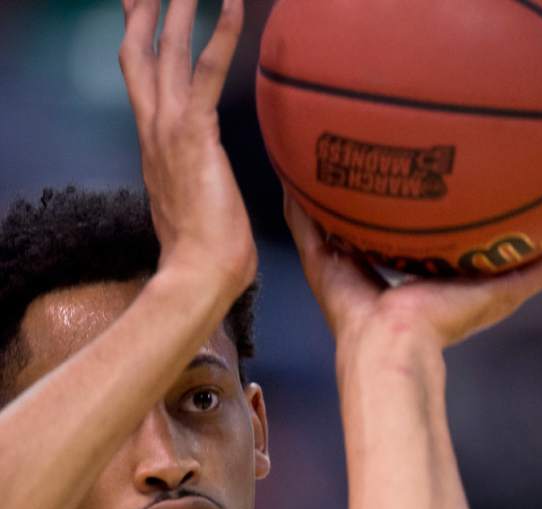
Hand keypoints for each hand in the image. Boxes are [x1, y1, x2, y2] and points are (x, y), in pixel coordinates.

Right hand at [119, 0, 255, 295]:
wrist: (198, 276)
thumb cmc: (206, 258)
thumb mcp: (197, 210)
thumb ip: (200, 188)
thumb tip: (213, 191)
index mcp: (154, 150)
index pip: (141, 86)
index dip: (138, 47)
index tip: (137, 21)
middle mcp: (153, 133)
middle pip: (139, 57)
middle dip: (143, 15)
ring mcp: (168, 131)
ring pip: (166, 52)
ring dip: (177, 8)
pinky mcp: (194, 134)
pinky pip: (206, 72)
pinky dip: (220, 35)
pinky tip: (233, 4)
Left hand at [284, 194, 541, 350]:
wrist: (382, 345)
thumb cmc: (352, 312)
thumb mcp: (326, 253)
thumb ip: (311, 217)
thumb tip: (293, 175)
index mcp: (424, 279)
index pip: (447, 243)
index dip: (456, 215)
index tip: (464, 179)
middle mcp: (462, 284)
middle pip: (497, 245)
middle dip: (514, 214)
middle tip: (530, 172)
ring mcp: (488, 291)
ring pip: (534, 253)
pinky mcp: (506, 295)